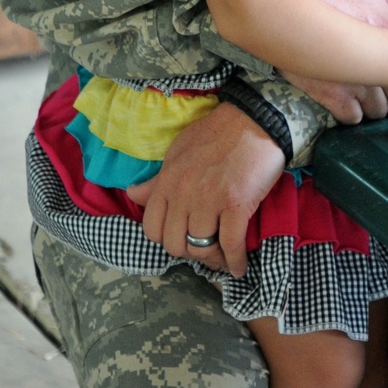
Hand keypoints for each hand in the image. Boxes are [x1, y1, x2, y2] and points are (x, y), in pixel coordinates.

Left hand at [126, 101, 284, 277]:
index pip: (152, 229)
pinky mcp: (236, 204)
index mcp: (167, 181)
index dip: (167, 239)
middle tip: (205, 249)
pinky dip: (235, 261)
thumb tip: (132, 195)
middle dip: (189, 252)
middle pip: (175, 244)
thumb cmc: (217, 133)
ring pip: (201, 248)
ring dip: (213, 259)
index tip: (182, 239)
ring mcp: (209, 200)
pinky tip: (239, 266)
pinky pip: (230, 244)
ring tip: (223, 258)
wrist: (254, 120)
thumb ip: (157, 180)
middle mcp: (183, 194)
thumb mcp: (179, 152)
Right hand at [279, 0, 387, 123]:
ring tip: (363, 97)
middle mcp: (378, 64)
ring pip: (377, 112)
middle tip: (382, 94)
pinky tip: (346, 101)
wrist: (293, 3)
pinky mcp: (332, 94)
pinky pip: (353, 118)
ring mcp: (355, 81)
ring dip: (373, 108)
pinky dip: (351, 113)